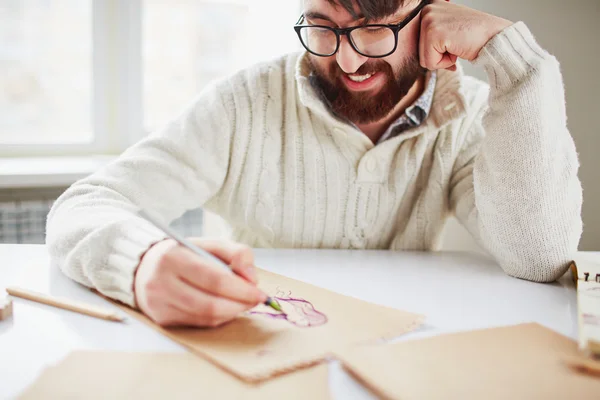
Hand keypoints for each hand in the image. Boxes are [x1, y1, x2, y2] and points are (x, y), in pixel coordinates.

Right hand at [133, 237, 266, 326]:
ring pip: (205, 317)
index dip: (241, 289)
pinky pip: (198, 323)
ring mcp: (159, 304)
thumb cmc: (184, 254)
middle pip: (210, 303)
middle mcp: (162, 282)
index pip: (214, 278)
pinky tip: (227, 309)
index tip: (260, 292)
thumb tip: (252, 279)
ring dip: (232, 313)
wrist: (144, 267)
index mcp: (173, 257)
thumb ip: (236, 253)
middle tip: (256, 300)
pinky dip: (218, 318)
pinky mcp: (162, 319)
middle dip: (240, 304)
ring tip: (244, 304)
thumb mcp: (209, 244)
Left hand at [419, 0, 512, 70]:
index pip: (419, 43)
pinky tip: (458, 48)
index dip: (437, 50)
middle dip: (439, 55)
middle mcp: (427, 10)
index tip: (453, 41)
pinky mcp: (433, 33)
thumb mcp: (449, 31)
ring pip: (424, 58)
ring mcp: (429, 19)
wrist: (495, 38)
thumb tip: (421, 57)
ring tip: (457, 44)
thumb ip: (432, 39)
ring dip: (442, 59)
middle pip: (419, 51)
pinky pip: (430, 62)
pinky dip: (445, 62)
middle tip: (457, 43)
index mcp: (430, 8)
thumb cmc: (475, 37)